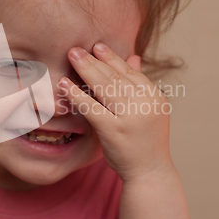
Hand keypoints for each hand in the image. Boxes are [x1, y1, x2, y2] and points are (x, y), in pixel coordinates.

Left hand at [58, 42, 173, 182]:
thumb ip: (139, 84)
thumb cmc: (145, 141)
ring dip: (85, 70)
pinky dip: (76, 94)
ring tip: (71, 56)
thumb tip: (133, 57)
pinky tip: (64, 84)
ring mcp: (130, 116)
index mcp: (154, 96)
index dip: (111, 58)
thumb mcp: (148, 109)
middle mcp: (145, 103)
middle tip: (77, 48)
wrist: (150, 172)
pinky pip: (91, 107)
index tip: (97, 46)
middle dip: (94, 60)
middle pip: (115, 76)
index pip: (129, 72)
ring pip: (104, 87)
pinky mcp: (114, 130)